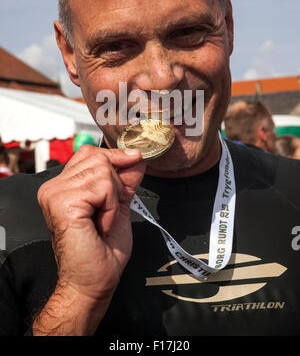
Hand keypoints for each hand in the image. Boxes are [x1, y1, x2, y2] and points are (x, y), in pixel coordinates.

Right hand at [35, 145, 144, 333]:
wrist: (94, 281)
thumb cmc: (102, 252)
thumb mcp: (118, 205)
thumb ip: (124, 180)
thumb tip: (135, 157)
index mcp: (63, 186)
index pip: (89, 152)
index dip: (114, 156)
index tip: (134, 159)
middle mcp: (54, 187)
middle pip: (99, 158)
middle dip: (115, 185)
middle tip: (107, 213)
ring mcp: (55, 193)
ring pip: (102, 171)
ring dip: (113, 199)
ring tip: (103, 221)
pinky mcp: (63, 202)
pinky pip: (102, 187)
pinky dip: (111, 207)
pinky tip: (101, 225)